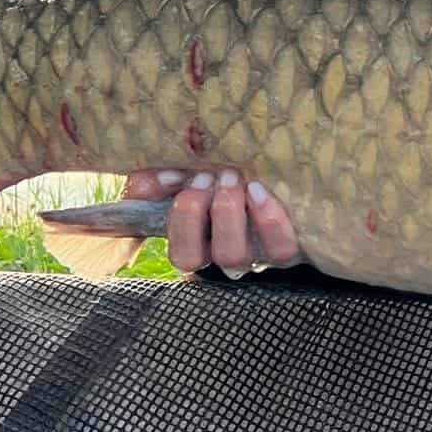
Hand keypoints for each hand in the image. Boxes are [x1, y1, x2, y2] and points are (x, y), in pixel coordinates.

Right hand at [122, 167, 302, 276]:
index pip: (182, 254)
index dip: (181, 222)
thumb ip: (158, 180)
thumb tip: (143, 183)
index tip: (187, 182)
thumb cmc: (221, 177)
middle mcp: (227, 256)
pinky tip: (260, 190)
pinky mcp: (288, 247)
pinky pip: (281, 247)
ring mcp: (259, 256)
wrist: (273, 173)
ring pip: (236, 255)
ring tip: (234, 179)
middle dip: (205, 213)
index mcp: (198, 244)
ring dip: (231, 215)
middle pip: (207, 257)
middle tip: (211, 177)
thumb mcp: (186, 176)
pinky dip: (269, 220)